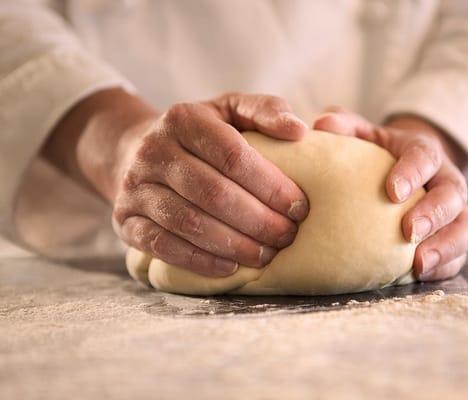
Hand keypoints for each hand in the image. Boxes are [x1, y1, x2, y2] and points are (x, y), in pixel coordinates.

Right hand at [46, 90, 308, 276]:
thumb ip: (266, 111)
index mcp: (184, 119)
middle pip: (213, 192)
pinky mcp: (126, 221)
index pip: (233, 155)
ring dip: (234, 244)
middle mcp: (153, 151)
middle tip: (287, 236)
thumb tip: (299, 130)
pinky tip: (231, 267)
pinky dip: (200, 260)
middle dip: (258, 220)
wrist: (136, 150)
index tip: (298, 207)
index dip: (270, 185)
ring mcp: (135, 188)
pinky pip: (162, 246)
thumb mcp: (231, 110)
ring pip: (189, 223)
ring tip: (266, 255)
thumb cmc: (202, 134)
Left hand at [313, 108, 467, 280]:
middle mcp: (445, 180)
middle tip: (409, 230)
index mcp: (423, 152)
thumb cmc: (378, 154)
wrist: (405, 169)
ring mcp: (454, 211)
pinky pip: (459, 254)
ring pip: (465, 227)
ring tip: (419, 264)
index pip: (425, 156)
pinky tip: (420, 276)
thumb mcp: (363, 135)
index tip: (392, 192)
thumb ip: (345, 127)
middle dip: (434, 212)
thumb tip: (322, 125)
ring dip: (446, 246)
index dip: (413, 173)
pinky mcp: (453, 236)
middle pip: (453, 193)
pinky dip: (445, 266)